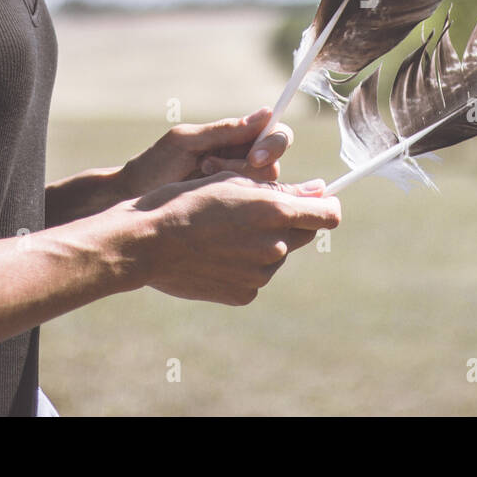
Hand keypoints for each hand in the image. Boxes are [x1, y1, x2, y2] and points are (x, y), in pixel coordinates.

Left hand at [121, 108, 294, 196]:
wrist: (130, 203)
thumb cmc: (154, 167)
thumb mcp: (186, 142)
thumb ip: (225, 130)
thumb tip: (267, 112)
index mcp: (235, 139)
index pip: (275, 134)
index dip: (272, 144)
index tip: (253, 157)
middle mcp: (242, 163)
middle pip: (274, 164)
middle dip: (245, 167)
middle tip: (208, 167)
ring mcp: (237, 191)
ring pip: (264, 189)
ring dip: (232, 183)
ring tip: (198, 179)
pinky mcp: (232, 215)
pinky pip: (250, 211)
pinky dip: (232, 204)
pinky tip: (205, 201)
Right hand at [127, 174, 340, 305]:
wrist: (147, 243)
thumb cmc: (188, 201)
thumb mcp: (233, 182)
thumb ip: (283, 190)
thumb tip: (319, 190)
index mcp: (276, 212)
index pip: (329, 214)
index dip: (325, 206)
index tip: (316, 202)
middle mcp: (275, 246)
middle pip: (301, 234)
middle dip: (285, 223)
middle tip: (248, 213)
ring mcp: (260, 274)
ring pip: (276, 255)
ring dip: (261, 244)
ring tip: (222, 234)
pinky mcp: (244, 294)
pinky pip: (255, 276)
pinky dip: (243, 266)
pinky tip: (215, 255)